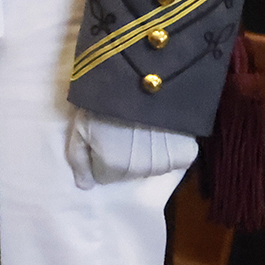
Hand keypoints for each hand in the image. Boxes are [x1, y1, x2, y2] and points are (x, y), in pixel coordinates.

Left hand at [67, 108, 196, 188]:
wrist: (144, 77)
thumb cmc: (104, 100)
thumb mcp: (80, 125)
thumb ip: (78, 159)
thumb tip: (85, 187)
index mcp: (111, 166)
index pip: (103, 176)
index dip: (101, 157)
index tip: (104, 138)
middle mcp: (139, 172)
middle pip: (127, 174)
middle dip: (122, 156)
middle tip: (123, 130)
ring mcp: (164, 164)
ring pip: (149, 168)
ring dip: (145, 153)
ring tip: (142, 127)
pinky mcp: (185, 154)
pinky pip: (173, 159)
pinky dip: (168, 148)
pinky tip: (163, 130)